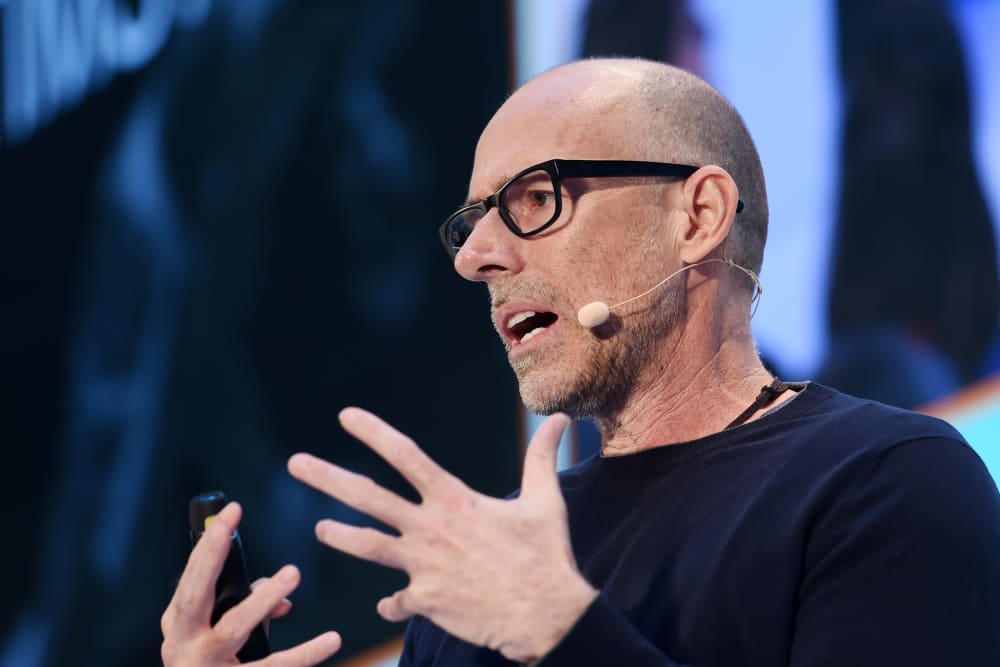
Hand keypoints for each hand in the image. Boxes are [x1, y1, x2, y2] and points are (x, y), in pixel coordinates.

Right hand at [160, 502, 341, 665]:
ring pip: (234, 627)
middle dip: (210, 560)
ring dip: (262, 598)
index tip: (232, 511)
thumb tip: (284, 600)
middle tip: (227, 530)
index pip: (192, 576)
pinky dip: (305, 653)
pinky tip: (331, 640)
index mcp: (179, 622)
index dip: (209, 544)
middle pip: (193, 597)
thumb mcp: (216, 632)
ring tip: (291, 574)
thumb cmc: (211, 663)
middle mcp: (184, 643)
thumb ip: (247, 607)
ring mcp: (206, 666)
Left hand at [288, 409, 597, 663]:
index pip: (406, 457)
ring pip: (368, 547)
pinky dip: (393, 601)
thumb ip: (541, 458)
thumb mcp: (547, 501)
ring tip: (319, 529)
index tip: (345, 417)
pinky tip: (389, 602)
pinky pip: (398, 601)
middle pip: (368, 498)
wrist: (546, 615)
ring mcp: (424, 567)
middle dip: (327, 478)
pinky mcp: (426, 601)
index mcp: (455, 500)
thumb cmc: (546, 556)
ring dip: (341, 537)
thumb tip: (561, 421)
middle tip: (294, 463)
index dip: (373, 433)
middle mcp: (431, 529)